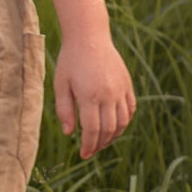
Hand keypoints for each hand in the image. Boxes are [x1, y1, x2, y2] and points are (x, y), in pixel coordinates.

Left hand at [53, 37, 134, 157]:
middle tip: (91, 150)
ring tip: (102, 140)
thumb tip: (69, 133)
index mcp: (90, 95)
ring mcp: (121, 89)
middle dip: (100, 144)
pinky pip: (131, 108)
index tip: (84, 154)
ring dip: (113, 135)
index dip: (89, 145)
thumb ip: (64, 110)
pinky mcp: (127, 84)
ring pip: (123, 121)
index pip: (92, 130)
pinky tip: (115, 125)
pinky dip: (124, 121)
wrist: (90, 37)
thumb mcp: (60, 84)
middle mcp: (108, 94)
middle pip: (109, 129)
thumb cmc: (70, 60)